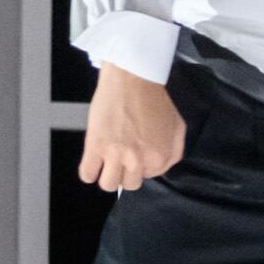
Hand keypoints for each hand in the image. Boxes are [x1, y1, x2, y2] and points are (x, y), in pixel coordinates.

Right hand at [79, 64, 185, 192]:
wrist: (132, 78)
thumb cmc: (152, 96)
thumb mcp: (177, 125)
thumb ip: (174, 150)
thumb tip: (163, 165)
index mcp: (159, 157)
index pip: (148, 177)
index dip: (142, 165)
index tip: (137, 154)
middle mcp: (139, 160)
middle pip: (128, 184)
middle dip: (126, 171)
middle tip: (123, 156)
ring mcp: (116, 155)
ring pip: (108, 185)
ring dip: (108, 174)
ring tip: (108, 160)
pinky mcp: (95, 146)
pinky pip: (87, 174)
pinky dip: (89, 170)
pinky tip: (94, 160)